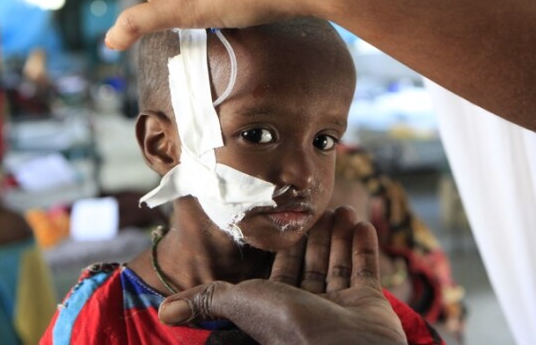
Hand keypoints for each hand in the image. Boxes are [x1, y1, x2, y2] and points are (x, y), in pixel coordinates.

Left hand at [155, 208, 406, 344]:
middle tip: (324, 206)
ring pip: (340, 263)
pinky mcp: (371, 304)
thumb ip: (207, 300)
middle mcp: (312, 307)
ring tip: (343, 209)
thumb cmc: (293, 329)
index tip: (291, 218)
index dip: (287, 243)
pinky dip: (364, 246)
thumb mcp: (244, 304)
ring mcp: (344, 307)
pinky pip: (366, 270)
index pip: (283, 268)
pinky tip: (362, 223)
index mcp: (280, 306)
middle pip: (314, 263)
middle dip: (317, 234)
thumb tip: (165, 311)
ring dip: (341, 235)